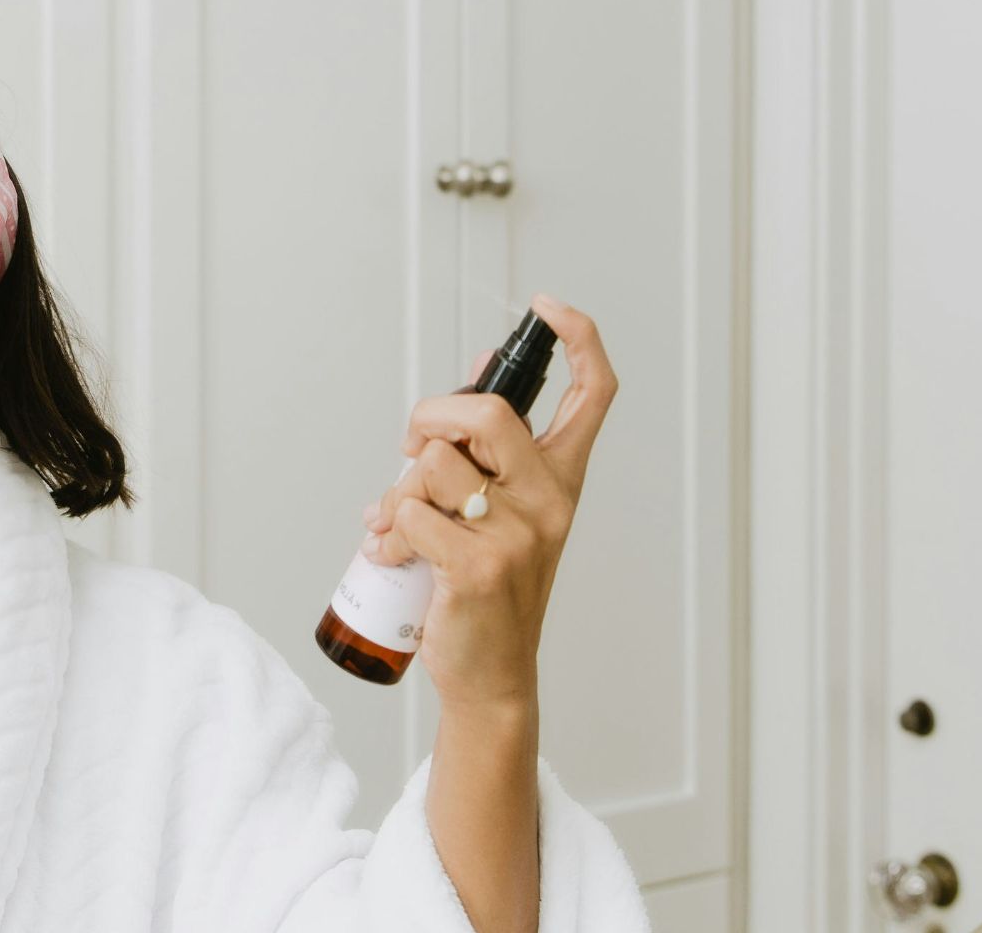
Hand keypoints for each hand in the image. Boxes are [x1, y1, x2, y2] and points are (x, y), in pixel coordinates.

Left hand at [358, 293, 618, 707]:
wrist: (490, 674)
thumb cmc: (486, 587)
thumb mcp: (501, 512)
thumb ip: (485, 452)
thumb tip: (473, 372)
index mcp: (561, 478)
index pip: (593, 394)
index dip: (578, 339)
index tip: (547, 307)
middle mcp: (549, 499)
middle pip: (486, 411)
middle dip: (430, 417)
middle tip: (412, 451)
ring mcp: (517, 534)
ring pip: (433, 464)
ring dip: (399, 490)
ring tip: (399, 524)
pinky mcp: (477, 565)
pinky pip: (409, 512)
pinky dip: (387, 530)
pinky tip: (393, 554)